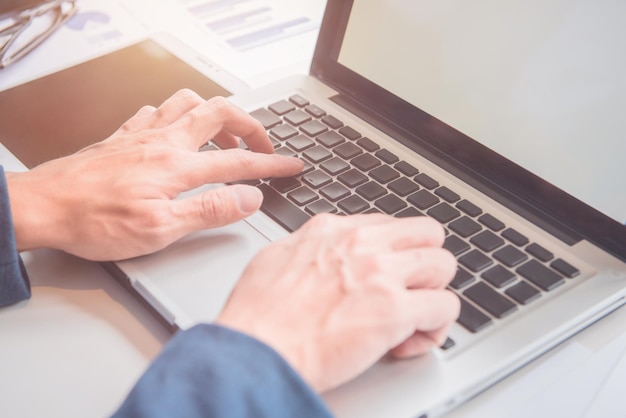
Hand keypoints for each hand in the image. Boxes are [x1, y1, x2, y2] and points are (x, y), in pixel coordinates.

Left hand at [6, 89, 302, 259]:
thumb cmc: (94, 222)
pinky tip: (174, 128)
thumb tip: (249, 198)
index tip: (291, 167)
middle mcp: (163, 142)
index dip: (271, 164)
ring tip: (225, 131)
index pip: (238, 160)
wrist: (43, 207)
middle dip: (250, 125)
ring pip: (187, 103)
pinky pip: (154, 111)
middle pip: (219, 114)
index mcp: (177, 167)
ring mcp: (141, 135)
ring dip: (214, 112)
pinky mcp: (122, 138)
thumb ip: (210, 210)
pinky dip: (174, 114)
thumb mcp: (161, 229)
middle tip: (263, 142)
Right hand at [216, 213, 459, 391]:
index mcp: (333, 229)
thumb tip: (322, 254)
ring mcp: (380, 272)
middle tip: (407, 292)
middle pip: (428, 234)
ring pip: (444, 264)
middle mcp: (361, 242)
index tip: (384, 277)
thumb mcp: (277, 257)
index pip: (391, 225)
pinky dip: (434, 329)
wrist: (256, 348)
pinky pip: (445, 307)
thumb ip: (309, 247)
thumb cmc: (257, 314)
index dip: (394, 254)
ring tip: (411, 319)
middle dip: (424, 264)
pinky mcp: (394, 309)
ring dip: (433, 293)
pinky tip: (407, 342)